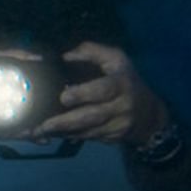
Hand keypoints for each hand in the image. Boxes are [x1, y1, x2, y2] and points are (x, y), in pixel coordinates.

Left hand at [32, 42, 166, 144]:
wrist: (150, 114)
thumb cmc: (126, 80)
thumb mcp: (116, 59)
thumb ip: (92, 52)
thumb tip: (65, 55)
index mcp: (121, 84)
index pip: (103, 90)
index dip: (83, 94)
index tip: (63, 97)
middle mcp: (121, 107)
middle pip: (92, 116)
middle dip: (66, 122)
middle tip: (43, 124)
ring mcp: (118, 125)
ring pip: (88, 131)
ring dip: (63, 132)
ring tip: (40, 132)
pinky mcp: (112, 138)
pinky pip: (89, 138)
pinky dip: (70, 137)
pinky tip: (53, 135)